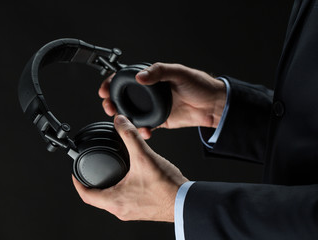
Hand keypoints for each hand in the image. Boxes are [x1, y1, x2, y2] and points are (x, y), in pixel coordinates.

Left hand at [72, 115, 187, 221]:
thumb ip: (130, 136)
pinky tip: (130, 180)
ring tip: (111, 173)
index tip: (75, 174)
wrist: (185, 201)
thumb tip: (120, 122)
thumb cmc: (166, 187)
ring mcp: (131, 212)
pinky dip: (122, 190)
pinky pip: (124, 200)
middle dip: (94, 183)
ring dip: (109, 186)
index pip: (86, 195)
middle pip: (98, 198)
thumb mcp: (144, 157)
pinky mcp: (141, 210)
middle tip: (93, 170)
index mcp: (115, 200)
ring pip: (112, 199)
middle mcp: (121, 210)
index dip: (77, 183)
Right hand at [99, 63, 226, 138]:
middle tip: (109, 107)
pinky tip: (143, 132)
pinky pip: (145, 126)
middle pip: (124, 97)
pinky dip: (141, 130)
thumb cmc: (200, 85)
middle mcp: (150, 92)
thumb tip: (140, 76)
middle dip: (112, 102)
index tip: (104, 90)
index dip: (112, 82)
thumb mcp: (179, 73)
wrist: (213, 106)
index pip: (126, 78)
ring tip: (122, 122)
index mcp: (152, 77)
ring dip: (123, 118)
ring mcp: (154, 107)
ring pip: (131, 113)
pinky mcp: (160, 120)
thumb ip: (159, 72)